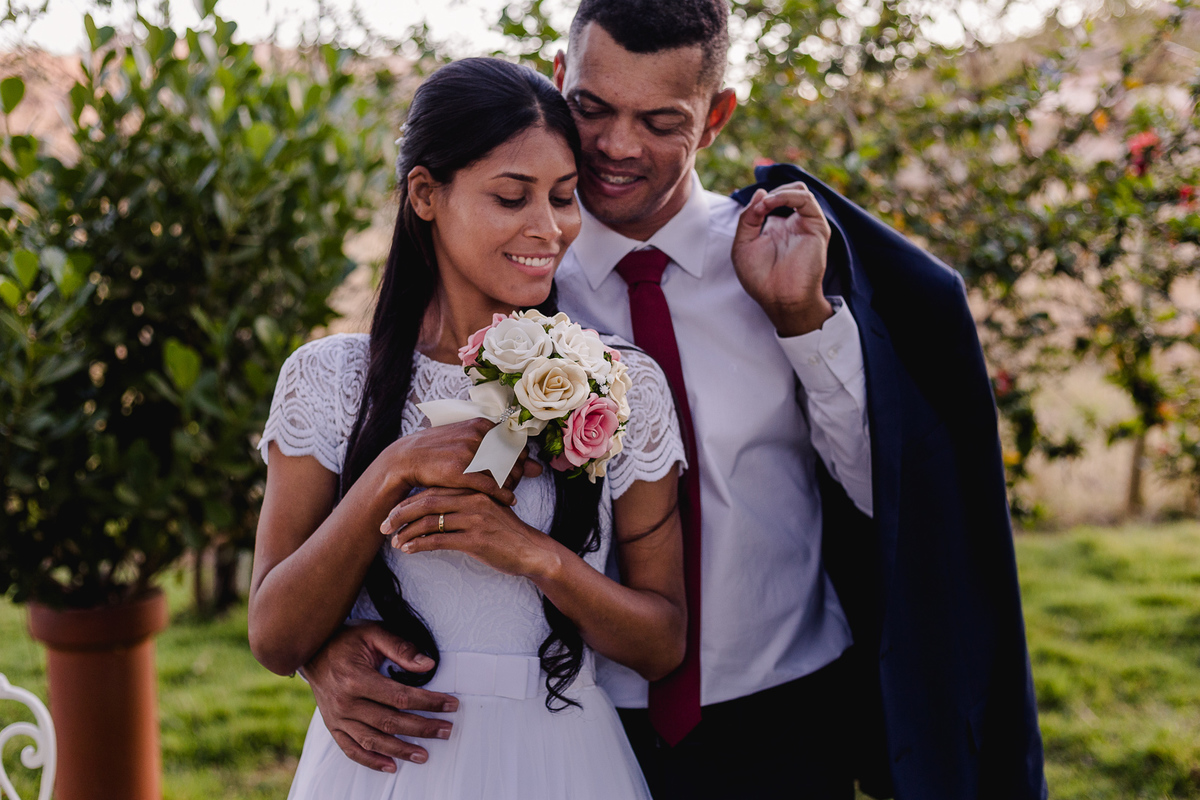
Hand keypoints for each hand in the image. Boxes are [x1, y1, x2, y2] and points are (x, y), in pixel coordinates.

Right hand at [301, 621, 459, 769]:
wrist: (312, 651)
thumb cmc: (346, 640)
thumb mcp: (373, 634)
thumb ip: (401, 648)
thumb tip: (428, 665)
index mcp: (356, 679)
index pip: (400, 697)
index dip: (428, 702)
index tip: (450, 705)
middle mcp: (345, 702)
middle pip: (390, 721)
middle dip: (422, 727)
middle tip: (446, 729)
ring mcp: (337, 717)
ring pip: (373, 741)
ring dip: (401, 750)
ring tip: (424, 754)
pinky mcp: (333, 726)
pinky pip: (351, 749)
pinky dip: (371, 761)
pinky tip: (391, 766)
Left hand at [381, 487, 559, 579]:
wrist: (532, 551)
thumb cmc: (506, 532)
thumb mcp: (487, 510)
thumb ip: (464, 503)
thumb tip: (434, 506)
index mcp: (474, 489)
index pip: (433, 489)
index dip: (409, 500)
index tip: (393, 511)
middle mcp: (473, 499)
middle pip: (426, 502)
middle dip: (400, 514)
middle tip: (383, 524)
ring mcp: (474, 519)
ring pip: (430, 521)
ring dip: (406, 531)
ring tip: (394, 541)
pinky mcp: (475, 540)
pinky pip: (439, 540)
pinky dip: (419, 545)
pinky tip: (408, 549)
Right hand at [384, 418, 543, 506]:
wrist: (406, 459)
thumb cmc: (440, 451)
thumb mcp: (469, 443)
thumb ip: (502, 452)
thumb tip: (538, 467)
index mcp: (480, 424)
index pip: (516, 442)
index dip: (521, 458)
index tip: (519, 467)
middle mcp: (477, 436)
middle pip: (514, 458)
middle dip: (518, 472)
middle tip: (516, 482)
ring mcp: (468, 454)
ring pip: (505, 472)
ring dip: (512, 485)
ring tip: (510, 491)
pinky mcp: (461, 472)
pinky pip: (492, 486)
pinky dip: (504, 495)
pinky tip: (509, 501)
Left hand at [731, 182, 833, 336]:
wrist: (779, 298)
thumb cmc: (760, 279)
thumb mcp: (743, 245)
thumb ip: (747, 218)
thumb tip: (760, 192)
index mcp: (777, 228)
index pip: (772, 200)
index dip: (758, 200)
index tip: (751, 213)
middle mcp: (793, 224)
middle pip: (789, 191)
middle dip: (772, 192)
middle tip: (759, 207)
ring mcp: (805, 225)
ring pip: (800, 191)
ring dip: (778, 192)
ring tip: (765, 204)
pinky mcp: (817, 227)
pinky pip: (806, 200)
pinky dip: (787, 196)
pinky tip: (772, 204)